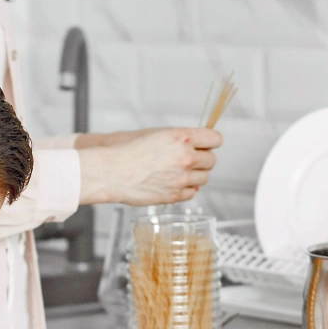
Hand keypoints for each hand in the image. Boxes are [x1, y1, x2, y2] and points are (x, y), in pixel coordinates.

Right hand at [75, 128, 219, 205]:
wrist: (111, 170)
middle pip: (211, 160)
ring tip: (178, 172)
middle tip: (188, 159)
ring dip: (195, 175)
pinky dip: (186, 188)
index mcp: (182, 138)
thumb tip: (196, 143)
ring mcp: (182, 178)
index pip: (215, 139)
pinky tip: (173, 182)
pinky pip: (193, 192)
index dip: (210, 142)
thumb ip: (180, 139)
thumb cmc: (127, 150)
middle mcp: (186, 157)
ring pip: (204, 178)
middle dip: (202, 159)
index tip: (206, 144)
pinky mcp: (176, 195)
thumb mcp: (157, 133)